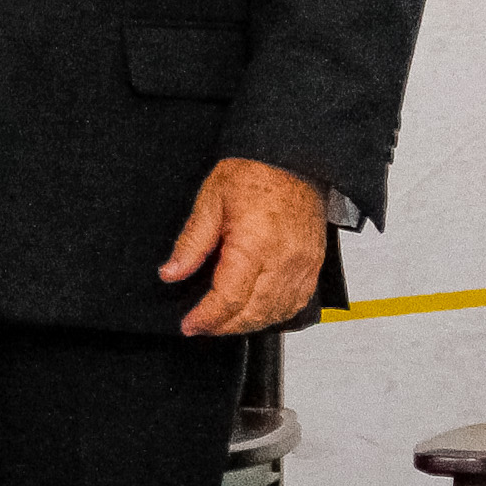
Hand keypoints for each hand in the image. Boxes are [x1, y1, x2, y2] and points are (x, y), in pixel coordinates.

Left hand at [161, 156, 329, 334]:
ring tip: (224, 322)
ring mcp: (303, 266)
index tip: (190, 325)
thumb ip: (191, 243)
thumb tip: (171, 273)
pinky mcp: (313, 265)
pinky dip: (274, 314)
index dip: (207, 318)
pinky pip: (296, 302)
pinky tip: (256, 312)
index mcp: (255, 245)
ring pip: (277, 313)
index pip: (229, 298)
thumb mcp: (210, 200)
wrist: (291, 159)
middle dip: (225, 326)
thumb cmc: (254, 173)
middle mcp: (284, 260)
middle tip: (201, 326)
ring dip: (249, 324)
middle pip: (254, 313)